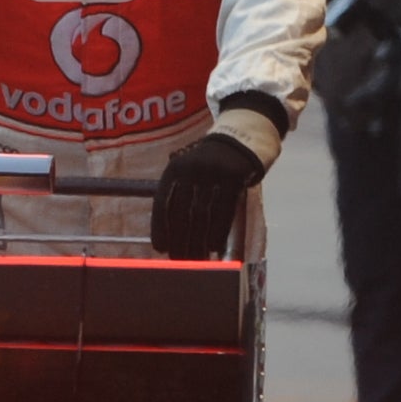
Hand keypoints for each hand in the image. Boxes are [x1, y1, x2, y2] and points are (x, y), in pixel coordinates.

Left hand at [149, 133, 264, 259]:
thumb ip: (179, 196)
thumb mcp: (188, 173)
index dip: (160, 227)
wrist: (240, 140)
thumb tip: (171, 235)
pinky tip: (215, 247)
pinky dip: (219, 231)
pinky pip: (225, 210)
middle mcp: (191, 169)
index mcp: (174, 169)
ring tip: (198, 259)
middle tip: (180, 261)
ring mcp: (213, 172)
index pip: (163, 202)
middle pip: (182, 212)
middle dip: (180, 240)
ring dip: (199, 241)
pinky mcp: (234, 177)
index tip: (160, 248)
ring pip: (203, 214)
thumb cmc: (209, 166)